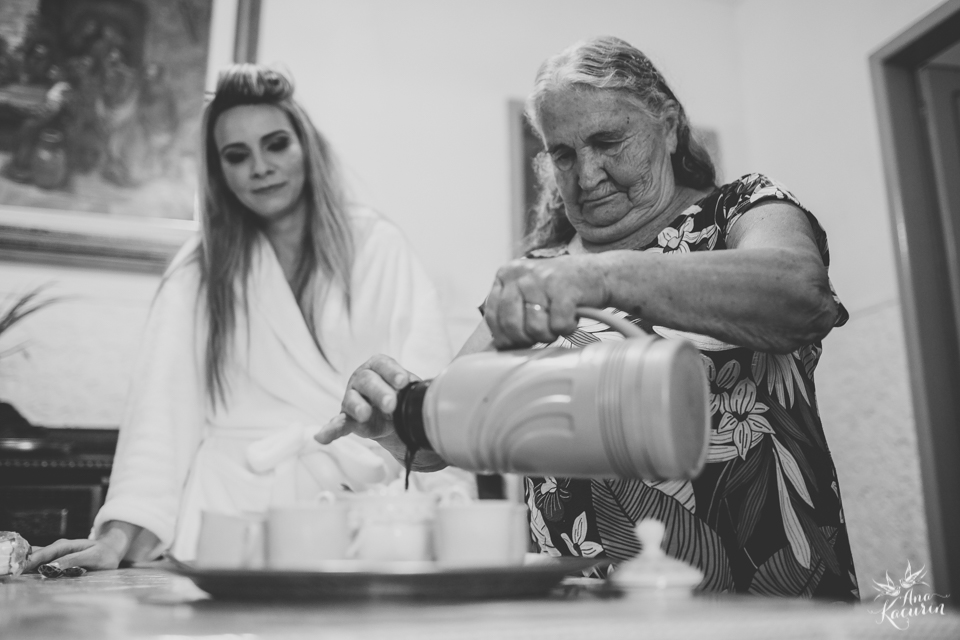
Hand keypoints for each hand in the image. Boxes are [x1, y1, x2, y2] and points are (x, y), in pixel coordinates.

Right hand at [24, 538, 122, 572]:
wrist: (111, 549)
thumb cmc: (103, 553)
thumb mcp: (92, 556)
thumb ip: (73, 561)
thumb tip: (52, 567)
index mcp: (65, 545)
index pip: (44, 554)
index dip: (30, 561)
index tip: (18, 569)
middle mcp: (58, 548)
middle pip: (36, 555)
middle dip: (23, 563)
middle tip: (12, 572)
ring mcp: (57, 554)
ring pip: (38, 559)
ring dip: (26, 566)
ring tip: (15, 574)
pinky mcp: (58, 561)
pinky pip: (43, 563)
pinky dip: (33, 568)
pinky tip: (25, 574)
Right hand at [315, 354, 416, 444]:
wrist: (396, 418)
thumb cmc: (403, 397)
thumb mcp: (413, 390)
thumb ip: (419, 390)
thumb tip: (434, 397)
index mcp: (379, 367)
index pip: (384, 365)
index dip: (392, 372)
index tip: (403, 382)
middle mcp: (363, 379)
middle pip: (368, 381)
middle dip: (379, 392)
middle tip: (391, 404)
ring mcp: (352, 398)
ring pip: (352, 400)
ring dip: (358, 407)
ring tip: (365, 415)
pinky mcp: (347, 418)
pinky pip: (338, 423)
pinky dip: (330, 430)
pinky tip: (321, 436)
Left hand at [484, 255, 608, 348]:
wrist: (597, 273)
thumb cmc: (559, 289)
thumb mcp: (528, 291)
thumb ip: (510, 310)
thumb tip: (499, 345)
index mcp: (506, 274)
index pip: (493, 315)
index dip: (504, 337)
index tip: (516, 343)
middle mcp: (521, 273)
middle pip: (511, 325)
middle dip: (527, 338)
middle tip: (541, 334)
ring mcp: (542, 279)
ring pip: (535, 328)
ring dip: (550, 333)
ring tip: (558, 321)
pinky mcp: (564, 288)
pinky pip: (559, 326)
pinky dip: (567, 328)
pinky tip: (571, 317)